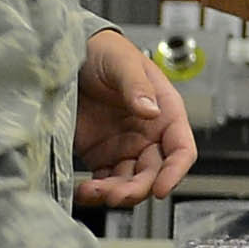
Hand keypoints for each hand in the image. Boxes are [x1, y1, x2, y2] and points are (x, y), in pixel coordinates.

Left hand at [75, 27, 197, 206]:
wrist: (68, 54)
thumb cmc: (104, 52)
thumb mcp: (122, 62)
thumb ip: (137, 85)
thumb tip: (150, 111)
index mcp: (165, 113)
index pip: (181, 150)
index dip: (175, 172)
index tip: (161, 188)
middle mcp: (149, 135)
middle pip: (154, 174)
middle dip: (137, 189)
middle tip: (116, 195)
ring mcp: (124, 147)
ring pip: (129, 183)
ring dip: (115, 194)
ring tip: (94, 193)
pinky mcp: (101, 155)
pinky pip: (104, 180)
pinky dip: (96, 191)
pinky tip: (84, 191)